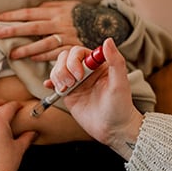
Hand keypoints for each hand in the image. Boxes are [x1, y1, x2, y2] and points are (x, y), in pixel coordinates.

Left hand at [0, 1, 82, 60]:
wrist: (105, 23)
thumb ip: (49, 7)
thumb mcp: (66, 5)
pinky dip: (43, 57)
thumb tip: (33, 9)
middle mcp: (59, 23)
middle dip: (14, 30)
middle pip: (33, 27)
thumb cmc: (80, 13)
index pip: (30, 13)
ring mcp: (66, 36)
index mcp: (55, 11)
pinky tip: (33, 58)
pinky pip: (56, 54)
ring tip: (13, 54)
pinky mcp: (72, 48)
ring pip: (43, 43)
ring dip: (27, 49)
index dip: (13, 15)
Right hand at [44, 38, 143, 159]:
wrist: (113, 129)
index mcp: (98, 64)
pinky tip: (50, 86)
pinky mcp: (69, 93)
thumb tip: (108, 40)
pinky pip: (55, 82)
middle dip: (63, 69)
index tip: (79, 75)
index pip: (78, 52)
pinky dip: (50, 82)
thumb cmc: (121, 106)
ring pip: (58, 68)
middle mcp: (85, 70)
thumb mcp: (120, 83)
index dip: (74, 60)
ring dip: (57, 76)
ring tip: (66, 89)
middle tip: (71, 84)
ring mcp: (76, 81)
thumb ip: (115, 61)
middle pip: (65, 58)